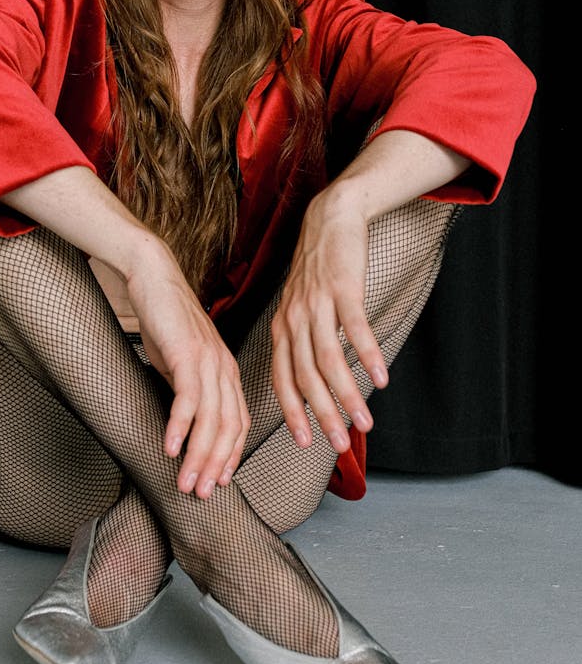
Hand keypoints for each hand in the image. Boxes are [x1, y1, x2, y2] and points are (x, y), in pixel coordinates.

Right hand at [127, 244, 250, 498]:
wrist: (154, 277)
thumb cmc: (165, 319)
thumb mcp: (180, 361)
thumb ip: (187, 389)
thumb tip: (182, 421)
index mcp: (227, 371)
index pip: (238, 422)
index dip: (230, 455)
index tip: (219, 481)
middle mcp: (224, 368)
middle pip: (228, 428)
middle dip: (215, 465)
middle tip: (201, 494)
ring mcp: (208, 361)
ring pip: (211, 419)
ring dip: (198, 456)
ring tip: (185, 482)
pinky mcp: (187, 354)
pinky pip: (187, 398)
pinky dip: (180, 427)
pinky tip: (170, 447)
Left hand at [271, 186, 386, 453]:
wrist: (329, 219)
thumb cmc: (318, 270)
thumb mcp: (300, 307)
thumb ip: (303, 342)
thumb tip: (315, 384)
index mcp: (282, 327)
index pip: (282, 379)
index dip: (293, 413)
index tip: (305, 443)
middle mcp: (294, 319)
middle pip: (306, 377)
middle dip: (323, 415)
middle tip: (339, 444)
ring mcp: (317, 304)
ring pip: (328, 359)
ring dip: (347, 394)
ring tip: (365, 421)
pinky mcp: (343, 288)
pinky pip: (354, 328)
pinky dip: (367, 355)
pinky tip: (381, 377)